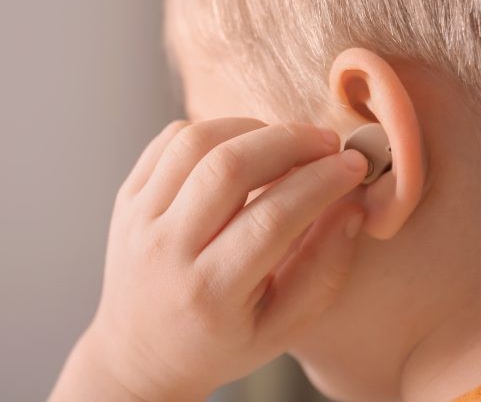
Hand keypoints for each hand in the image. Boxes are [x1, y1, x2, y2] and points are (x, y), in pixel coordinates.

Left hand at [83, 118, 368, 399]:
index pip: (272, 219)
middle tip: (326, 142)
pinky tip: (241, 146)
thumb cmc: (218, 342)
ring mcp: (139, 218)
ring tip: (285, 143)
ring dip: (251, 128)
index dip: (321, 183)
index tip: (353, 166)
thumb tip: (351, 205)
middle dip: (290, 141)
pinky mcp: (127, 196)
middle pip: (229, 167)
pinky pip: (169, 140)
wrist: (140, 352)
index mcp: (209, 294)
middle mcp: (166, 250)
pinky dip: (213, 129)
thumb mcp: (281, 329)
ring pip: (196, 142)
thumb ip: (324, 270)